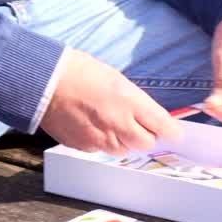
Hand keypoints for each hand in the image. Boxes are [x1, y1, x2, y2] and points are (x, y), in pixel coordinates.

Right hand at [41, 48, 180, 153]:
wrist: (45, 82)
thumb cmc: (80, 71)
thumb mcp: (116, 79)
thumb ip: (134, 101)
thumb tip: (148, 115)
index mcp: (128, 101)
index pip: (161, 124)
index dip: (171, 130)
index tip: (175, 132)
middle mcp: (118, 123)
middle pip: (146, 143)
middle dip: (146, 135)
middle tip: (139, 124)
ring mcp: (100, 138)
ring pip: (124, 149)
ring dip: (124, 140)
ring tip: (111, 121)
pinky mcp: (84, 146)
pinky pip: (102, 150)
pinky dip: (103, 141)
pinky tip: (94, 124)